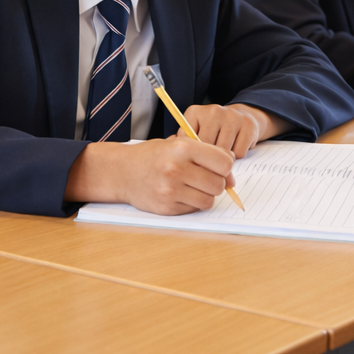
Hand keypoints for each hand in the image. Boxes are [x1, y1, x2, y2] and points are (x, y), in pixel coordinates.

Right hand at [64, 135, 235, 215]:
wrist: (122, 171)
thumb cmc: (153, 156)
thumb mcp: (178, 144)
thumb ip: (206, 154)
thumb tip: (232, 177)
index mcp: (183, 148)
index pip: (224, 163)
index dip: (225, 166)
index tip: (218, 167)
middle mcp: (177, 169)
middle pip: (219, 184)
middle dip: (217, 182)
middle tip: (204, 177)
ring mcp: (171, 190)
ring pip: (209, 200)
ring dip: (205, 195)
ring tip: (192, 186)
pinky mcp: (167, 207)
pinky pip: (194, 209)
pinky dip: (192, 203)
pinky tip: (180, 193)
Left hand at [184, 102, 283, 157]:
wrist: (243, 116)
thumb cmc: (214, 129)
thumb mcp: (196, 131)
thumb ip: (185, 143)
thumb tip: (175, 158)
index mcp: (194, 112)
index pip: (187, 141)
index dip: (192, 155)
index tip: (195, 160)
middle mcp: (213, 110)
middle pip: (206, 148)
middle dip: (208, 159)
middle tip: (210, 160)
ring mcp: (232, 116)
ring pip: (223, 152)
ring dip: (224, 158)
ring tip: (223, 151)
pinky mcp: (248, 125)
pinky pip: (239, 153)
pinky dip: (238, 156)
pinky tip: (235, 146)